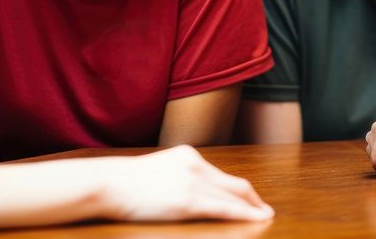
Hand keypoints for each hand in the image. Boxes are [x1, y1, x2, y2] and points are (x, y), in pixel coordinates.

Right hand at [98, 145, 274, 221]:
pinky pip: (224, 209)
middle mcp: (195, 165)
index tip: (251, 198)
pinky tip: (255, 219)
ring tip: (264, 217)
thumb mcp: (159, 169)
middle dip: (253, 198)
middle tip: (265, 210)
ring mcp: (193, 182)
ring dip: (252, 209)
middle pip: (235, 184)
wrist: (110, 183)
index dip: (240, 189)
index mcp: (188, 155)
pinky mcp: (188, 201)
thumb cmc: (128, 182)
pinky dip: (243, 215)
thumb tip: (192, 190)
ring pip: (233, 197)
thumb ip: (179, 175)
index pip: (222, 174)